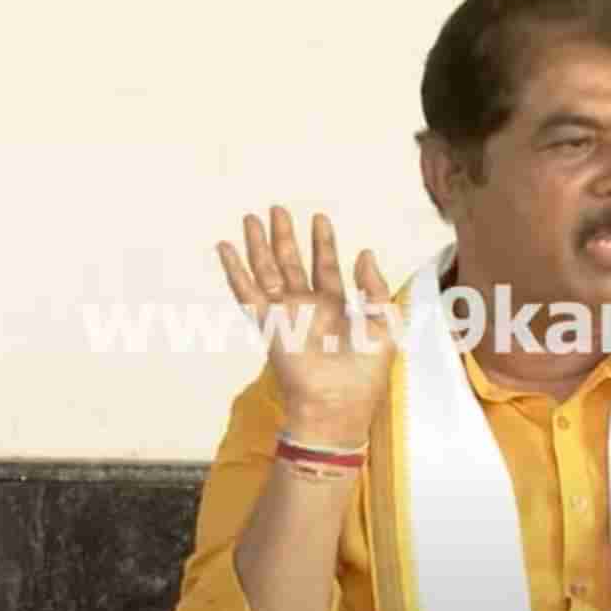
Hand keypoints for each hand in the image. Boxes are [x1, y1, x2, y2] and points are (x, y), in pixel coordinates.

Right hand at [216, 205, 393, 446]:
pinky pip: (246, 293)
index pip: (326, 267)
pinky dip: (234, 270)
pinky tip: (225, 247)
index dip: (323, 243)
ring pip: (267, 271)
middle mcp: (308, 307)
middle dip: (285, 236)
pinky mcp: (268, 324)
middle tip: (277, 208)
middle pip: (292, 263)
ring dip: (258, 245)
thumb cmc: (366, 371)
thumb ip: (374, 286)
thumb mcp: (385, 321)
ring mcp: (286, 314)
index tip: (319, 218)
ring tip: (252, 218)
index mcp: (336, 307)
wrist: (340, 402)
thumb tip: (364, 252)